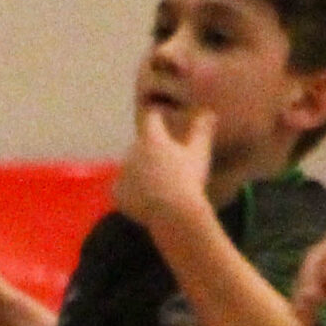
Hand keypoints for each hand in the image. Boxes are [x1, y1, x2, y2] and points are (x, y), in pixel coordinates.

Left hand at [113, 102, 215, 229]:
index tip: (162, 120)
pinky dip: (132, 192)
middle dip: (151, 151)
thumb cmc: (189, 180)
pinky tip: (148, 199)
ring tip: (160, 185)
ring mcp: (122, 172)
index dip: (157, 118)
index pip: (151, 118)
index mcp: (152, 138)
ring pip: (132, 167)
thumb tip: (209, 112)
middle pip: (141, 146)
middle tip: (167, 165)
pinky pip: (123, 188)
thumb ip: (201, 130)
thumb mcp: (199, 152)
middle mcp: (132, 151)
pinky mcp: (117, 192)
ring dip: (140, 172)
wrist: (173, 213)